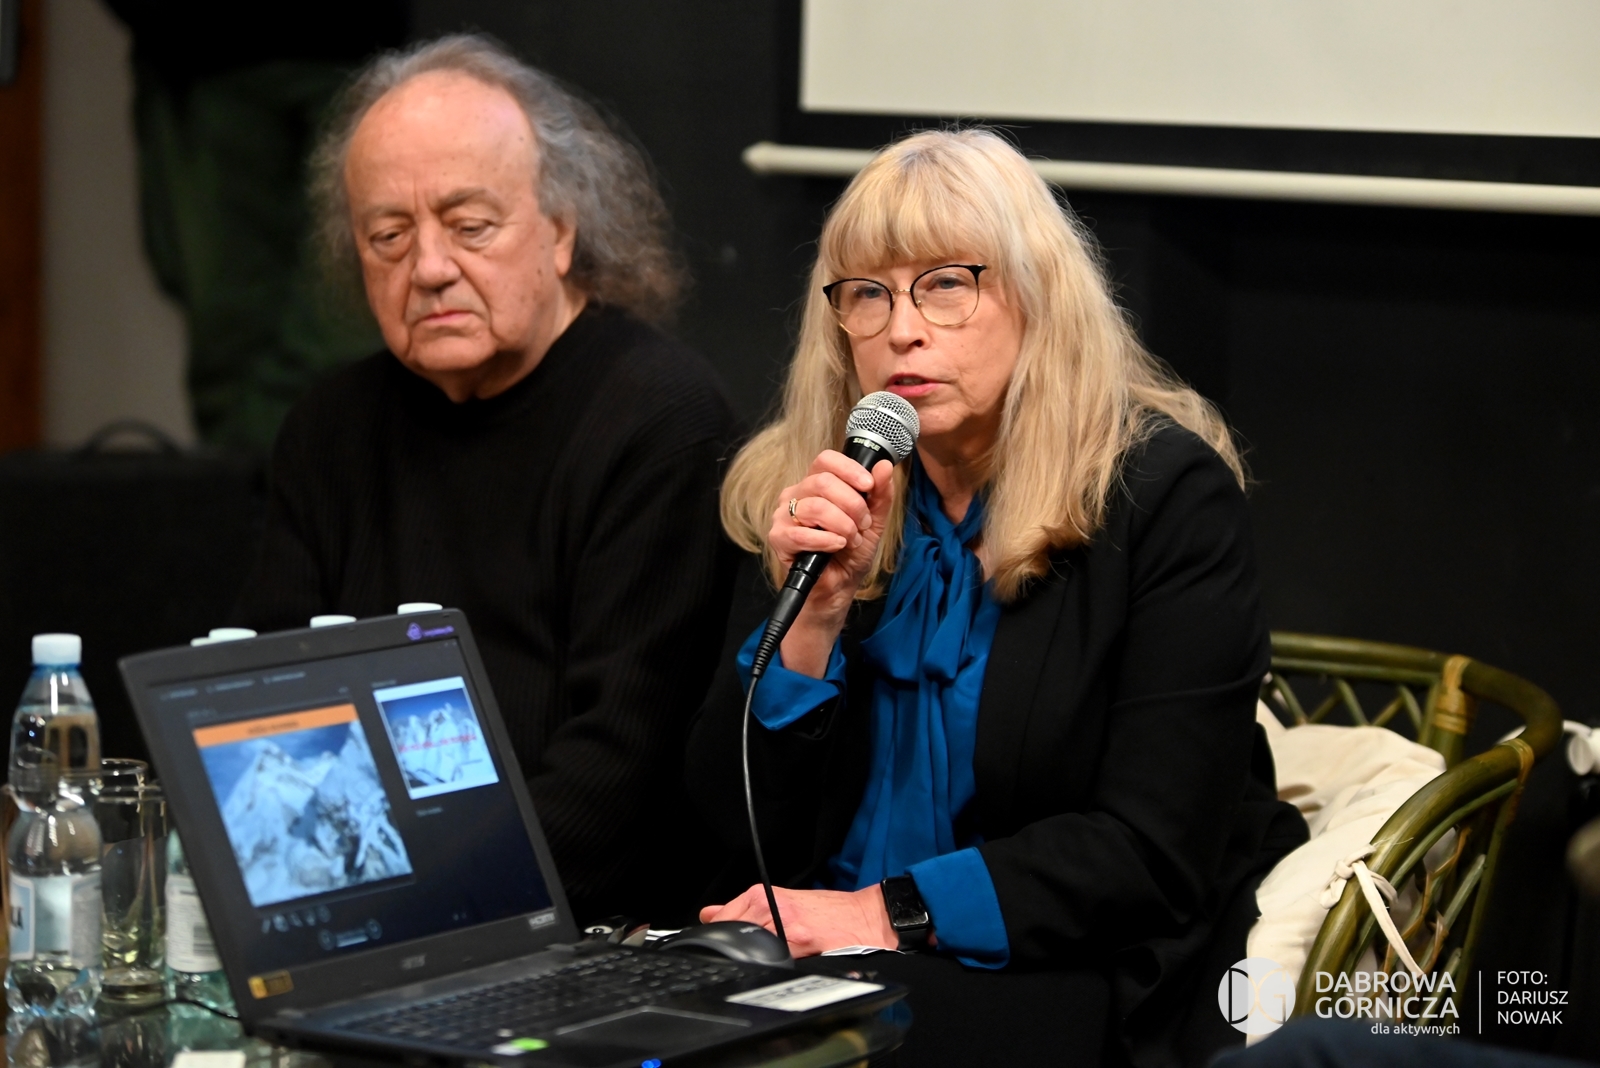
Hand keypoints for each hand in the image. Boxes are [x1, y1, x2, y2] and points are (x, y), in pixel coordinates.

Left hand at [699, 883, 897, 957]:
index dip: (719, 933)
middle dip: (734, 946)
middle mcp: (770, 908)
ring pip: (749, 944)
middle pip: (731, 932)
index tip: (719, 941)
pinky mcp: (799, 945)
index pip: (722, 918)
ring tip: (776, 954)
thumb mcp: (782, 901)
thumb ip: (744, 908)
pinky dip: (772, 964)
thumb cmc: (828, 912)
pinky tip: (784, 963)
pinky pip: (772, 958)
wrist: (863, 918)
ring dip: (754, 955)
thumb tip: (710, 914)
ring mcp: (783, 927)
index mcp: (764, 896)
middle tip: (754, 951)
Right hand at [768, 451, 896, 675]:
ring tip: (850, 540)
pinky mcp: (778, 539)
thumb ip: (879, 495)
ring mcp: (784, 516)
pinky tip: (836, 547)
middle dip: (852, 505)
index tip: (868, 486)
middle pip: (823, 482)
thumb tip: (884, 467)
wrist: (838, 588)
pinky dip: (826, 540)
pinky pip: (801, 533)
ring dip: (842, 525)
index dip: (849, 470)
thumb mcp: (873, 522)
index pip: (826, 460)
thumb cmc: (850, 553)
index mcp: (816, 485)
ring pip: (815, 507)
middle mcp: (797, 495)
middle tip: (862, 525)